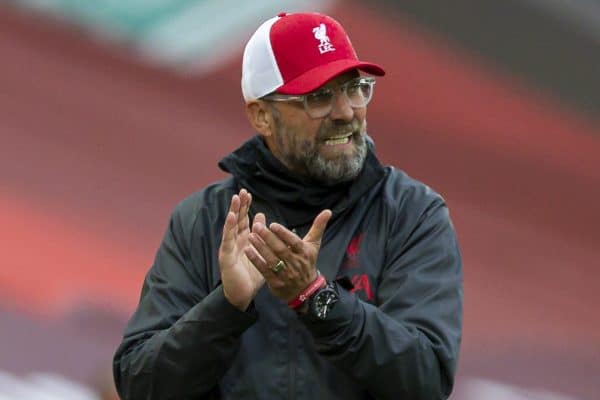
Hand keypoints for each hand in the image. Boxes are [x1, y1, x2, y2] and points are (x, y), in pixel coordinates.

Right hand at [219, 189, 264, 309]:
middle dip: (239, 205)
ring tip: (235, 198)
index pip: (243, 220)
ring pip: (230, 226)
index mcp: (243, 240)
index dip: (245, 207)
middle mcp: (234, 242)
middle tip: (242, 191)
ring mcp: (229, 248)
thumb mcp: (260, 252)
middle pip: (236, 220)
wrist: (242, 295)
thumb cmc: (251, 275)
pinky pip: (227, 240)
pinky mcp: (226, 256)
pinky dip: (229, 227)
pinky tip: (231, 216)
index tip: (248, 194)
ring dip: (232, 212)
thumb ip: (261, 235)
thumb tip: (262, 216)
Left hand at [244, 209, 331, 301]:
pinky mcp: (276, 282)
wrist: (306, 290)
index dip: (283, 234)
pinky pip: (264, 270)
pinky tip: (247, 251)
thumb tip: (328, 211)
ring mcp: (285, 274)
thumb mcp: (314, 245)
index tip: (273, 224)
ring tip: (250, 236)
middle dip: (268, 238)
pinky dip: (256, 260)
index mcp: (304, 253)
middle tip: (257, 226)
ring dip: (260, 248)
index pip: (294, 242)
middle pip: (281, 250)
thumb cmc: (307, 262)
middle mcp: (295, 263)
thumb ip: (318, 227)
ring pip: (271, 259)